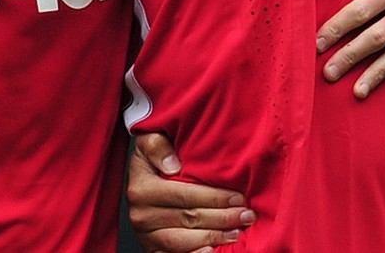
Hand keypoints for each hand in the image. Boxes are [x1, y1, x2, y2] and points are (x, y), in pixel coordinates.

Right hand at [127, 133, 254, 252]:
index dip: (214, 198)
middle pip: (189, 219)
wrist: (137, 178)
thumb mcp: (149, 142)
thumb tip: (173, 166)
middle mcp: (141, 215)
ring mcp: (146, 235)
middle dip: (222, 219)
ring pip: (184, 241)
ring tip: (237, 232)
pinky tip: (214, 251)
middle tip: (247, 216)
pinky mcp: (152, 248)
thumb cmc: (151, 158)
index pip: (185, 195)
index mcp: (142, 189)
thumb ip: (158, 146)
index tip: (238, 197)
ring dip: (214, 238)